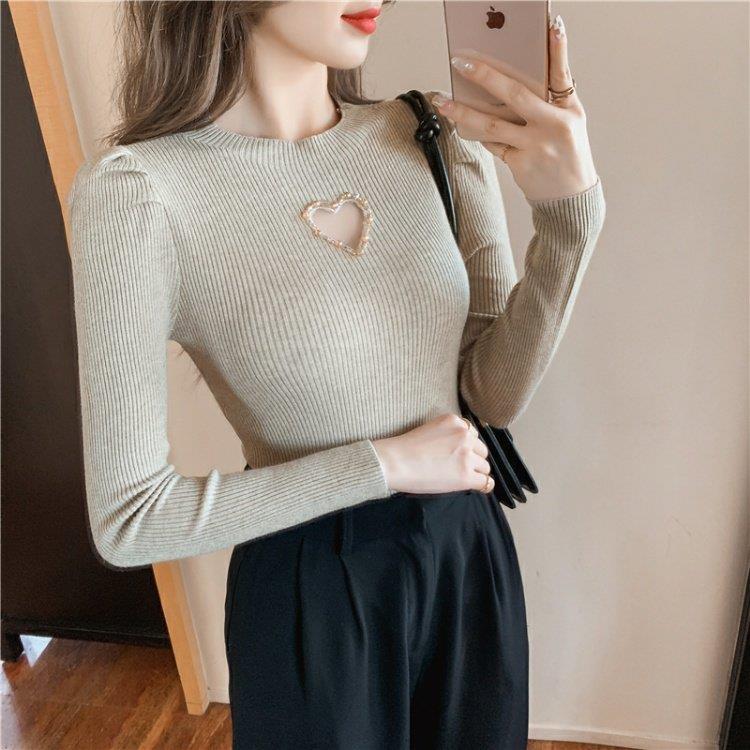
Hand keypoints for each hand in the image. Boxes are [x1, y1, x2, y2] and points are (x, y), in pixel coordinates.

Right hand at [372, 413, 494, 494]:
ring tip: (458, 477)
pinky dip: (482, 485)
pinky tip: (474, 486)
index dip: (465, 446)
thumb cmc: (404, 448)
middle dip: (472, 458)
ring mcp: (467, 456)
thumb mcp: (430, 428)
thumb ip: (448, 434)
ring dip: (475, 472)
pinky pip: (486, 482)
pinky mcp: (466, 476)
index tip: (456, 454)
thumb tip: (460, 449)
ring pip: (484, 466)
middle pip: (481, 450)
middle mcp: (464, 435)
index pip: (472, 434)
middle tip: (456, 466)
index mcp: (455, 421)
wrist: (395, 462)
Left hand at [432, 14, 599, 201]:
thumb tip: (511, 80)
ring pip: (492, 125)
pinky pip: (493, 145)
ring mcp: (535, 146)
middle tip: (460, 63)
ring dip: (463, 112)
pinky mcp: (520, 164)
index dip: (558, 48)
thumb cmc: (567, 153)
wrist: (570, 198)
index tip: (551, 24)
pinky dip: (479, 134)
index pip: (563, 73)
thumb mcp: (570, 123)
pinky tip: (464, 124)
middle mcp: (554, 126)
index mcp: (569, 110)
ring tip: (442, 100)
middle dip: (485, 76)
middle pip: (515, 95)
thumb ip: (549, 101)